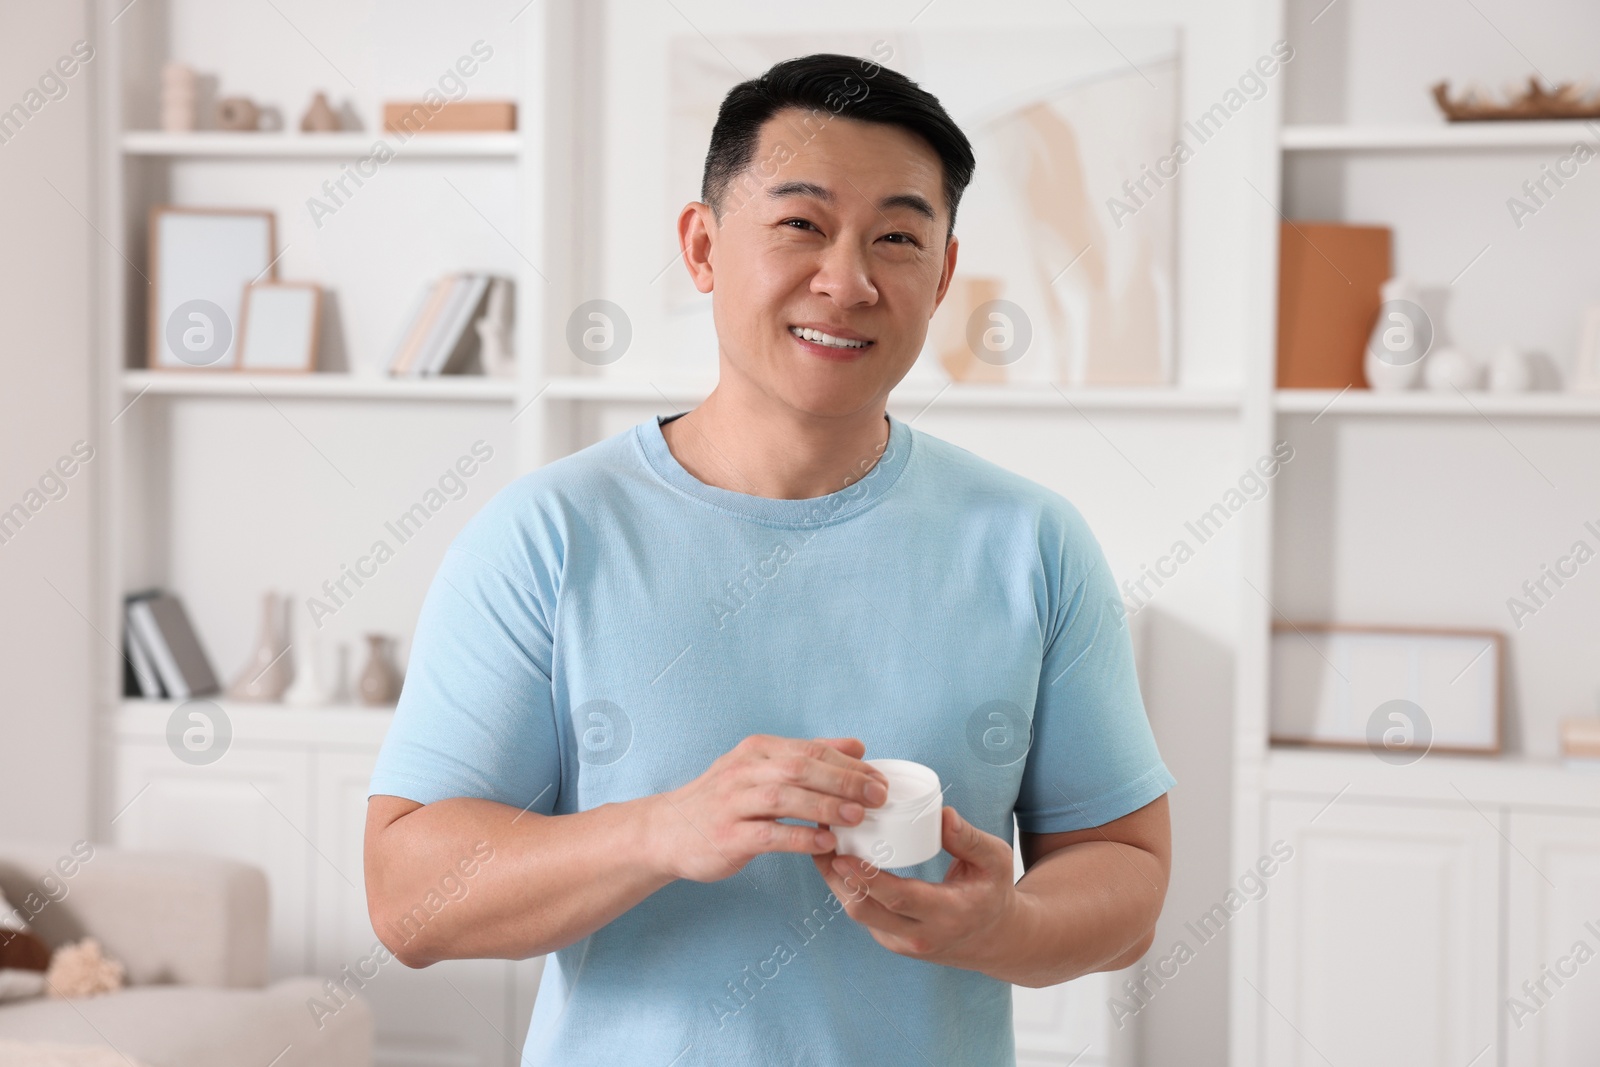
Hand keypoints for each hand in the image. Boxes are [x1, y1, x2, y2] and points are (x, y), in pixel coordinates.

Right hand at [648, 735, 889, 882]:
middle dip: (844, 781)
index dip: (849, 764)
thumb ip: (809, 756)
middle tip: (877, 796)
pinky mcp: (728, 835)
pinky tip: (825, 843)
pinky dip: (799, 838)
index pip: (811, 750)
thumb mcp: (762, 768)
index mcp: (758, 750)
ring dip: (825, 807)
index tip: (879, 779)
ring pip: (785, 798)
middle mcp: (745, 771)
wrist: (666, 831)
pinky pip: (769, 834)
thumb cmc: (723, 800)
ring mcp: (733, 803)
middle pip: (801, 768)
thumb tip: (858, 746)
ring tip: (857, 818)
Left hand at [812, 806, 1026, 969]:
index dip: (867, 877)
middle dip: (837, 877)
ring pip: (858, 914)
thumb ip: (970, 839)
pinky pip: (863, 915)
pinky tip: (837, 861)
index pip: (899, 898)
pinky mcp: (891, 941)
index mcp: (948, 914)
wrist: (994, 939)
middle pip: (865, 910)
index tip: (842, 853)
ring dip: (836, 882)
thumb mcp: (996, 861)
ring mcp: (902, 943)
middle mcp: (920, 935)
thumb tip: (942, 813)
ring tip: (823, 845)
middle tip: (822, 840)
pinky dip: (847, 888)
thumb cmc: (993, 891)